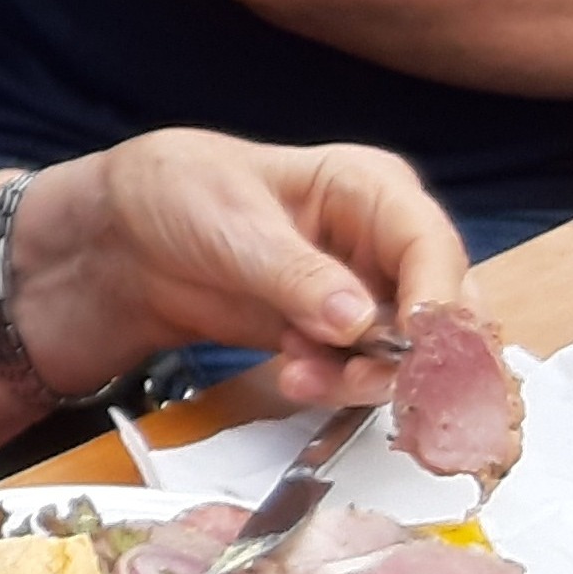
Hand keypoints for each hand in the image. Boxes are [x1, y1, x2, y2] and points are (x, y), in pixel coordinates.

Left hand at [33, 135, 469, 410]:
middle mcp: (383, 241)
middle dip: (414, 353)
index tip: (416, 343)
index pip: (431, 244)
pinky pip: (364, 371)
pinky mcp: (338, 334)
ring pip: (410, 350)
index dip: (436, 298)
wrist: (130, 237)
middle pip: (442, 306)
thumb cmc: (183, 195)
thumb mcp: (235, 226)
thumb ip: (297, 275)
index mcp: (371, 188)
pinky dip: (338, 385)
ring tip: (303, 376)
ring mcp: (365, 291)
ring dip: (366, 376)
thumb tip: (359, 320)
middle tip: (367, 380)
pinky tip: (295, 377)